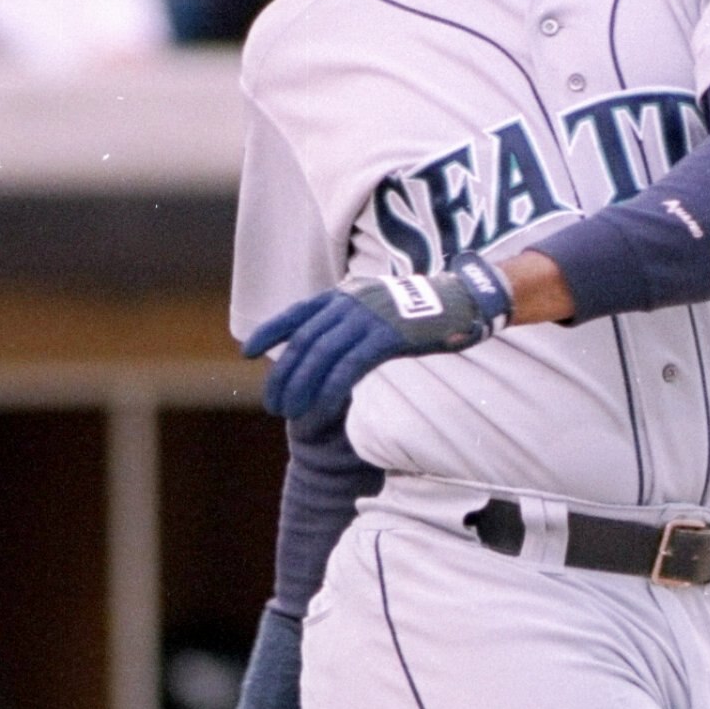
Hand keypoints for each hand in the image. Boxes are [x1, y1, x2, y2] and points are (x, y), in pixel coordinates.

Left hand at [245, 258, 513, 420]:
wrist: (462, 300)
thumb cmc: (422, 313)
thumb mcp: (378, 309)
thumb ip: (350, 325)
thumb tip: (326, 351)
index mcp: (344, 296)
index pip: (297, 315)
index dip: (270, 332)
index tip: (247, 352)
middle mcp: (350, 303)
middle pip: (304, 342)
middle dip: (284, 375)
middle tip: (273, 403)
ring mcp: (368, 318)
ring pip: (321, 355)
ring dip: (301, 386)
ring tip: (289, 412)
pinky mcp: (387, 336)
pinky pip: (350, 366)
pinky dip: (331, 388)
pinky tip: (320, 407)